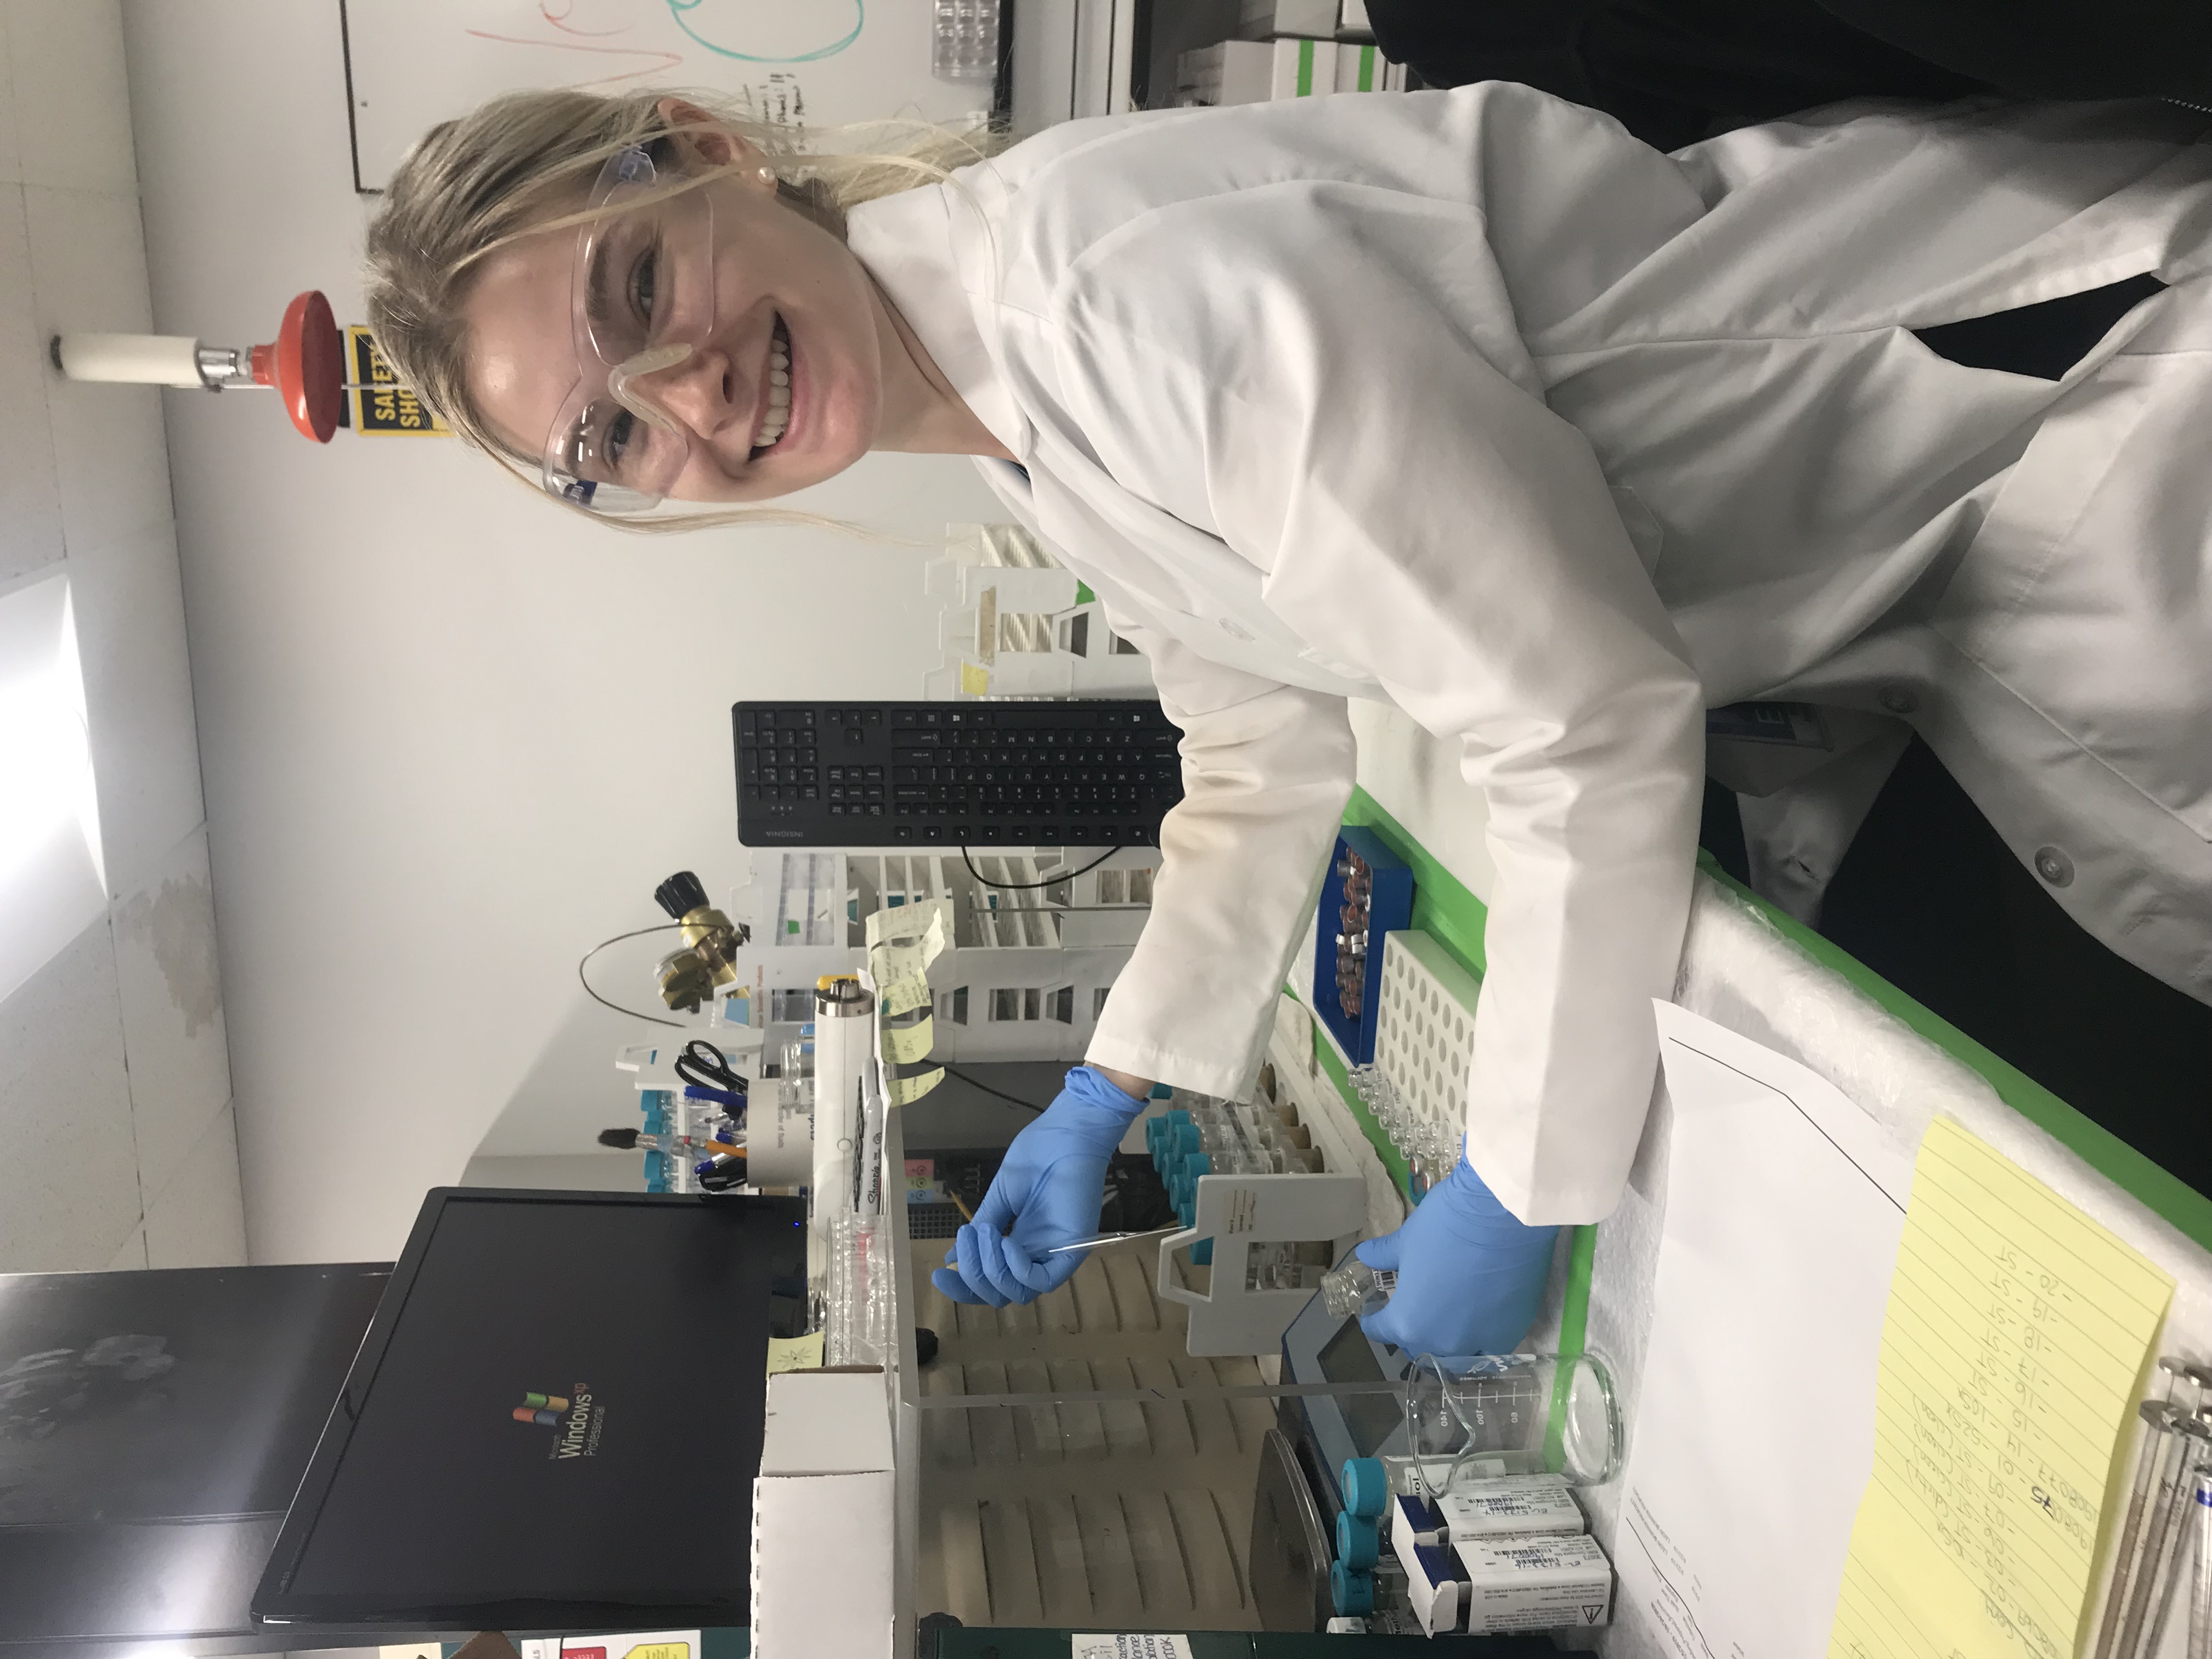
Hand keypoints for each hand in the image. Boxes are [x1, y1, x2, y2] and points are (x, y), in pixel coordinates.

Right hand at [932, 1065, 1147, 1306]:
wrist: (1066, 1133)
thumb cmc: (1036, 1157)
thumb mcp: (999, 1198)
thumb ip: (981, 1228)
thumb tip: (952, 1259)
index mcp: (1018, 1245)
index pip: (990, 1282)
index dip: (963, 1286)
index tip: (938, 1274)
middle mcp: (1035, 1255)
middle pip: (1000, 1294)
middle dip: (972, 1277)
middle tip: (964, 1240)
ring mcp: (1054, 1255)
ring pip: (1019, 1292)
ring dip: (992, 1269)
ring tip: (988, 1233)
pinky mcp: (1072, 1251)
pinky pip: (1043, 1281)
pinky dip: (1019, 1270)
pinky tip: (1008, 1243)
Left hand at [1356, 1152, 1559, 1357]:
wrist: (1503, 1216)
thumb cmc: (1445, 1227)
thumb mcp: (1405, 1240)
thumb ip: (1383, 1256)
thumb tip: (1364, 1256)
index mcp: (1407, 1322)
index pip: (1380, 1330)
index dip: (1374, 1320)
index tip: (1374, 1311)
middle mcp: (1440, 1343)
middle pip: (1416, 1348)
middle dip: (1409, 1333)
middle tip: (1411, 1312)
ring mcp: (1477, 1343)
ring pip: (1454, 1357)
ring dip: (1445, 1344)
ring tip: (1444, 1323)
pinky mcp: (1510, 1334)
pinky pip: (1488, 1349)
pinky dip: (1479, 1342)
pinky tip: (1478, 1325)